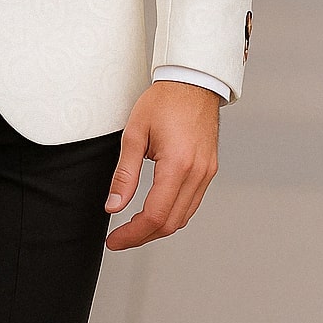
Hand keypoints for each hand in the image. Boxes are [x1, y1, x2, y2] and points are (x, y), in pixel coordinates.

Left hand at [104, 82, 219, 249]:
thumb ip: (124, 174)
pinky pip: (192, 203)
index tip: (114, 241)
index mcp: (177, 166)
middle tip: (119, 239)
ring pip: (183, 217)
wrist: (193, 82)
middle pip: (170, 223)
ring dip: (158, 227)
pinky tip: (156, 210)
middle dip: (142, 236)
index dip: (132, 234)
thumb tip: (113, 207)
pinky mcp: (209, 170)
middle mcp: (197, 174)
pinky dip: (173, 213)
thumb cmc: (164, 101)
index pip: (154, 215)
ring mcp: (206, 173)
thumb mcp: (134, 133)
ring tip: (133, 227)